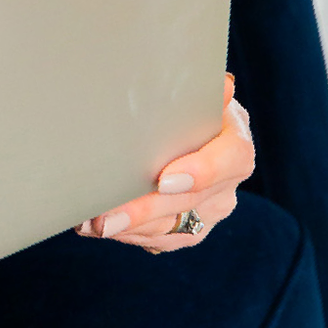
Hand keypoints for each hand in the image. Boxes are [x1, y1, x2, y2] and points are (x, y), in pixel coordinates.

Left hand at [75, 79, 254, 255]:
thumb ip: (199, 91)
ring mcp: (210, 209)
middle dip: (147, 210)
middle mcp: (227, 181)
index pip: (233, 158)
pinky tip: (95, 228)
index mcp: (234, 140)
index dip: (203, 171)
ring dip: (132, 229)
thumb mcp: (189, 92)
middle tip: (108, 216)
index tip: (165, 179)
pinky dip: (128, 235)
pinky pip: (161, 241)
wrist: (173, 129)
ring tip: (92, 223)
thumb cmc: (177, 106)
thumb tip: (224, 86)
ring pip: (176, 229)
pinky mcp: (188, 228)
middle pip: (193, 201)